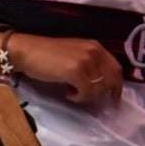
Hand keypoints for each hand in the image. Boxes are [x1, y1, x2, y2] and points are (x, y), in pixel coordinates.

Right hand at [6, 34, 123, 102]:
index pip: (116, 68)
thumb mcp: (75, 55)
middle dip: (103, 93)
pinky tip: (67, 92)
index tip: (114, 99)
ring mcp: (86, 60)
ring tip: (71, 91)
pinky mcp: (76, 71)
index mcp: (96, 47)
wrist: (27, 51)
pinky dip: (78, 97)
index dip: (117, 85)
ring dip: (86, 95)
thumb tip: (99, 84)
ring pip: (98, 88)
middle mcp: (95, 51)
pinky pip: (86, 92)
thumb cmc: (47, 55)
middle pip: (111, 79)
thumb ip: (89, 65)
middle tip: (88, 98)